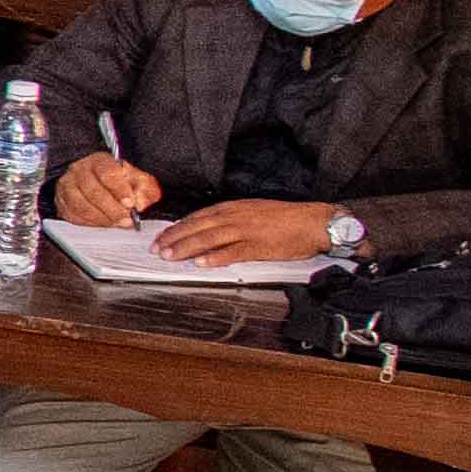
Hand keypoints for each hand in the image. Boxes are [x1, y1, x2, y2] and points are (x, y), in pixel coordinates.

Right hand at [58, 151, 164, 228]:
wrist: (95, 178)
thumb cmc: (118, 178)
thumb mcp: (135, 177)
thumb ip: (142, 187)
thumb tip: (139, 203)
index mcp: (99, 160)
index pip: (107, 173)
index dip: (119, 189)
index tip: (130, 203)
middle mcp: (79, 171)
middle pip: (92, 191)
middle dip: (112, 208)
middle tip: (126, 218)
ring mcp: (68, 186)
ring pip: (81, 205)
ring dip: (101, 218)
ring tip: (116, 222)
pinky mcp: (62, 201)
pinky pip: (73, 215)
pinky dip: (89, 222)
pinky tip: (103, 223)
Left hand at [163, 199, 339, 267]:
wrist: (313, 221)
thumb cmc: (285, 219)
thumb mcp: (253, 211)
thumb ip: (230, 219)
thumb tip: (208, 229)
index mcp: (233, 208)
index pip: (198, 217)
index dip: (177, 228)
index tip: (161, 237)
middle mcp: (236, 216)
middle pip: (198, 226)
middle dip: (175, 238)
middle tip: (156, 249)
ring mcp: (247, 231)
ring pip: (210, 238)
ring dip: (187, 247)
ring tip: (170, 256)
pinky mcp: (260, 246)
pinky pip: (234, 252)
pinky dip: (216, 257)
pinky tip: (201, 263)